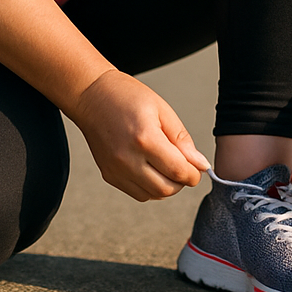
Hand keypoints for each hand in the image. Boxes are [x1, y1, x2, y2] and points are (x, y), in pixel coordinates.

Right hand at [67, 70, 209, 201]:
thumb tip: (200, 164)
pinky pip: (137, 194)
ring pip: (152, 195)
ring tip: (166, 166)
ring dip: (166, 186)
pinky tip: (151, 169)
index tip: (196, 168)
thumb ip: (182, 140)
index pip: (178, 171)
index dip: (193, 174)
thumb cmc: (126, 96)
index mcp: (145, 138)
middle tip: (183, 167)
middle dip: (181, 182)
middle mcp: (128, 158)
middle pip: (166, 189)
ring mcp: (115, 169)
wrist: (91, 96)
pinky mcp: (108, 175)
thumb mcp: (162, 110)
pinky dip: (150, 187)